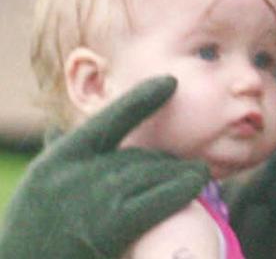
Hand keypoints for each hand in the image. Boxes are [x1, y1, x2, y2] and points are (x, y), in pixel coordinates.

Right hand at [0, 76, 210, 258]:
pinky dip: (183, 188)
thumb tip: (55, 129)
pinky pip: (160, 198)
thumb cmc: (35, 233)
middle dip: (165, 163)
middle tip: (185, 168)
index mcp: (59, 159)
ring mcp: (95, 200)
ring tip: (199, 174)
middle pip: (140, 155)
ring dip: (181, 174)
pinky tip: (198, 182)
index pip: (110, 120)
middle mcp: (76, 173)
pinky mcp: (113, 227)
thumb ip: (59, 157)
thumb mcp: (39, 189)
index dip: (142, 99)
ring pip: (155, 172)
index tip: (170, 82)